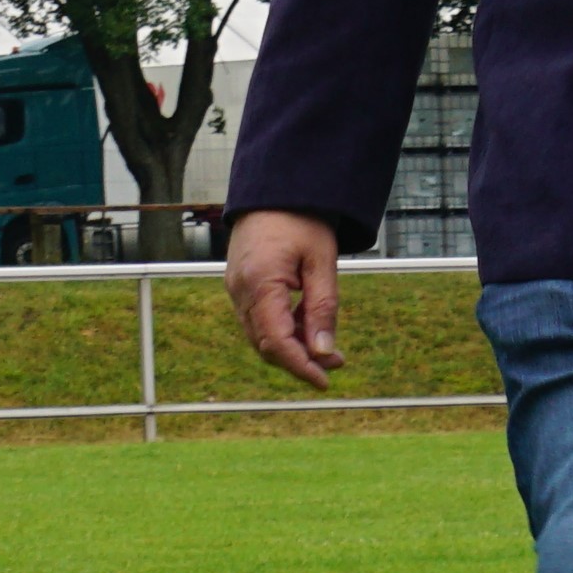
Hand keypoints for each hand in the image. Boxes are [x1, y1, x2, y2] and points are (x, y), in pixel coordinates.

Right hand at [225, 209, 347, 385]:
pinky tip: (307, 326)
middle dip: (300, 360)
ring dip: (292, 347)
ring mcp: (236, 289)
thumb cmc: (302, 220)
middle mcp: (240, 291)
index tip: (325, 381)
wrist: (275, 191)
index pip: (276, 342)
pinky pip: (257, 320)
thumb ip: (322, 308)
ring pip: (260, 336)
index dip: (300, 367)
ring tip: (327, 346)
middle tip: (336, 362)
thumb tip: (324, 352)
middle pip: (265, 345)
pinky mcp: (239, 286)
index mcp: (260, 284)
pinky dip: (281, 331)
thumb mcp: (322, 262)